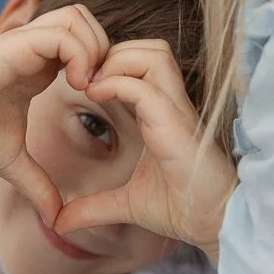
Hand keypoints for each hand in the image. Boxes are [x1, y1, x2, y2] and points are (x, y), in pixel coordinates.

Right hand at [0, 5, 108, 226]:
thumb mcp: (12, 163)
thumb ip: (38, 184)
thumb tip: (55, 219)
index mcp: (36, 67)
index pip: (82, 42)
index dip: (101, 64)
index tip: (102, 99)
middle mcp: (32, 49)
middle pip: (85, 19)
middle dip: (104, 48)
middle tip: (101, 87)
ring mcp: (23, 43)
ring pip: (77, 16)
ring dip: (94, 47)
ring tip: (88, 85)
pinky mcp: (13, 45)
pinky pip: (62, 33)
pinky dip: (79, 53)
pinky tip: (76, 84)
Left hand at [54, 41, 236, 261]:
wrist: (213, 225)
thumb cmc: (181, 208)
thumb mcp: (126, 205)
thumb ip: (92, 207)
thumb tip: (60, 223)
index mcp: (160, 112)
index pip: (138, 63)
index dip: (108, 64)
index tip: (81, 85)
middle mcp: (170, 104)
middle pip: (147, 48)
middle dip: (111, 53)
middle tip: (84, 79)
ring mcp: (176, 111)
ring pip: (153, 55)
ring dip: (117, 61)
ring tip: (92, 85)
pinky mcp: (177, 125)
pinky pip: (147, 88)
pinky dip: (118, 84)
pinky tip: (95, 96)